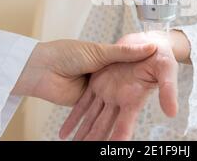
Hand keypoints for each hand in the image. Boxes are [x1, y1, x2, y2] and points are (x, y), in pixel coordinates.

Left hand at [59, 32, 178, 140]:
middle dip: (110, 136)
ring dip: (93, 136)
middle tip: (110, 151)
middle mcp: (109, 89)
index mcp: (121, 78)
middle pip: (111, 119)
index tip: (123, 144)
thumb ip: (125, 52)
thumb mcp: (102, 50)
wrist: (45, 58)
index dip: (126, 127)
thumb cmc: (72, 51)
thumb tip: (151, 47)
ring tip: (92, 148)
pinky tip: (76, 138)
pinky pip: (80, 116)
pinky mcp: (76, 100)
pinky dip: (77, 127)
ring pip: (96, 120)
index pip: (128, 110)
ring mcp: (93, 95)